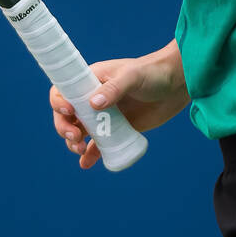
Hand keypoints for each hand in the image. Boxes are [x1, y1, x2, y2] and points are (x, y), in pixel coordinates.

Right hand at [49, 55, 183, 168]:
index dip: (59, 102)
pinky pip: (97, 145)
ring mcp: (103, 116)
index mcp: (90, 80)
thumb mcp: (132, 76)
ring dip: (73, 142)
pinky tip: (86, 163)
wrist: (176, 85)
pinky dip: (90, 155)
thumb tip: (93, 104)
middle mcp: (92, 98)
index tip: (69, 111)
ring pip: (78, 132)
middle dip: (64, 127)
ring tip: (80, 149)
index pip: (64, 91)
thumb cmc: (152, 73)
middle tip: (75, 136)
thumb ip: (113, 89)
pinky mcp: (115, 130)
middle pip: (67, 116)